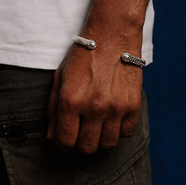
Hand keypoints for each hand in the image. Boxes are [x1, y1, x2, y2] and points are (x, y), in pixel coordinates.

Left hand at [46, 35, 142, 153]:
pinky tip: (112, 118)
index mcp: (71, 101)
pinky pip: (127, 133)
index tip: (65, 140)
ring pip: (108, 144)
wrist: (112, 36)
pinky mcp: (134, 106)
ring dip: (100, 139)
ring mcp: (116, 108)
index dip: (63, 145)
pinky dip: (119, 130)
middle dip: (81, 144)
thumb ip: (54, 109)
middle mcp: (93, 108)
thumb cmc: (82, 56)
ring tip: (97, 126)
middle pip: (87, 148)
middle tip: (81, 133)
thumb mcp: (60, 78)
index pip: (66, 141)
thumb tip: (52, 137)